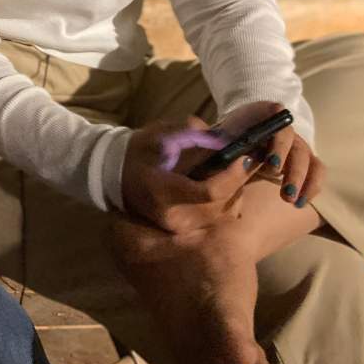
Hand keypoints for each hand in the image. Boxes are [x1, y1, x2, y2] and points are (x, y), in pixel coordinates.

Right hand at [121, 117, 256, 234]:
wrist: (116, 173)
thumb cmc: (138, 150)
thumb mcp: (160, 134)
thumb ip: (190, 133)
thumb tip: (221, 138)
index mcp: (164, 191)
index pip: (210, 191)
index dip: (233, 175)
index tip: (246, 157)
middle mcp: (173, 216)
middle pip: (222, 205)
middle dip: (239, 182)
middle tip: (247, 160)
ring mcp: (178, 227)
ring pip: (222, 214)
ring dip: (235, 192)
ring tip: (236, 171)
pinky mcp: (184, 230)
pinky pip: (215, 219)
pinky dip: (226, 202)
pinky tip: (224, 185)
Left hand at [214, 101, 324, 208]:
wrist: (238, 141)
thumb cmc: (225, 139)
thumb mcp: (213, 136)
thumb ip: (205, 133)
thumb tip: (194, 124)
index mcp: (262, 118)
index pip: (277, 122)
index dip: (276, 143)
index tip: (270, 164)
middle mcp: (283, 130)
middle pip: (295, 144)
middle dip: (291, 168)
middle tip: (283, 192)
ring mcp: (296, 145)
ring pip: (309, 158)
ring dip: (303, 180)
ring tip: (290, 201)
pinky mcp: (303, 161)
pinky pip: (317, 171)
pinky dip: (312, 186)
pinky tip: (301, 202)